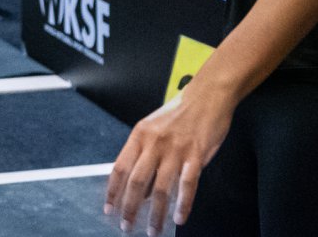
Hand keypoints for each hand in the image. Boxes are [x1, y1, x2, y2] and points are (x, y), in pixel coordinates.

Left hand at [104, 81, 234, 235]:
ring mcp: (176, 149)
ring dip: (156, 214)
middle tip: (127, 227)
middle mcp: (155, 143)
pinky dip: (183, 205)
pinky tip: (179, 218)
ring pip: (161, 189)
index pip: (120, 168)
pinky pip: (187, 185)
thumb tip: (140, 187)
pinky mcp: (196, 155)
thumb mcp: (154, 127)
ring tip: (154, 230)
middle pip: (137, 182)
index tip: (109, 209)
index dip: (113, 191)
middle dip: (130, 209)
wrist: (208, 95)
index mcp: (140, 134)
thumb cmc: (180, 112)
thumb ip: (145, 154)